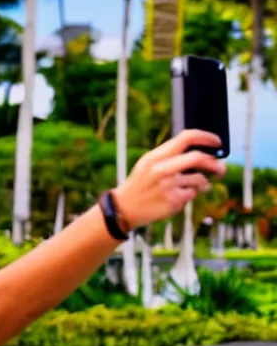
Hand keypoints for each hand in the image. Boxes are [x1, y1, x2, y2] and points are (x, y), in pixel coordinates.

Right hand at [111, 130, 225, 228]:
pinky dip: (190, 195)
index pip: (185, 138)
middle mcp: (162, 169)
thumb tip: (200, 152)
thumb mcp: (147, 164)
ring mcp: (168, 186)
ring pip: (199, 179)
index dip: (205, 137)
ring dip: (202, 183)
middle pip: (198, 158)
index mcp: (155, 156)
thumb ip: (169, 156)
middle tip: (221, 169)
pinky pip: (193, 194)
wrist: (124, 208)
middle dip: (215, 164)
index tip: (217, 142)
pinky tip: (179, 196)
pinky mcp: (173, 201)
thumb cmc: (140, 184)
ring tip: (196, 187)